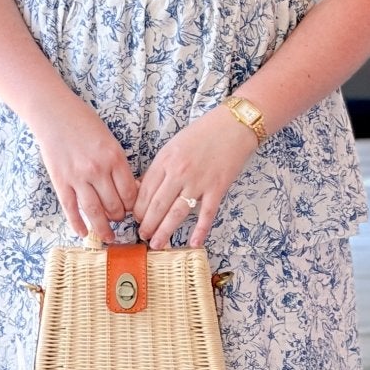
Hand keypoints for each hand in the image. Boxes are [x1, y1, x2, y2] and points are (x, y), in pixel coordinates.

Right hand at [31, 92, 138, 238]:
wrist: (53, 113)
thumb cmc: (84, 123)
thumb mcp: (109, 140)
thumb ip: (118, 164)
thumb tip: (129, 188)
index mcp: (114, 158)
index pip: (130, 193)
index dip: (134, 206)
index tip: (133, 210)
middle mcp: (97, 170)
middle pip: (114, 205)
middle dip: (119, 217)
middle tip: (119, 220)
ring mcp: (77, 177)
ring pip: (94, 211)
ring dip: (103, 228)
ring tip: (108, 237)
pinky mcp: (60, 181)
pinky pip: (71, 208)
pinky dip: (77, 223)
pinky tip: (83, 233)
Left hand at [133, 106, 257, 248]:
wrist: (234, 125)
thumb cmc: (203, 132)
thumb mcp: (173, 145)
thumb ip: (160, 167)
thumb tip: (144, 189)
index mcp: (165, 160)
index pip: (145, 191)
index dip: (139, 209)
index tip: (136, 220)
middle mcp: (179, 172)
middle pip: (158, 205)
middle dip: (147, 225)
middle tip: (143, 236)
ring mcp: (199, 181)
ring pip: (177, 213)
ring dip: (165, 231)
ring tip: (157, 244)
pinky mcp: (217, 188)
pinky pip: (207, 213)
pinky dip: (200, 230)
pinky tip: (193, 243)